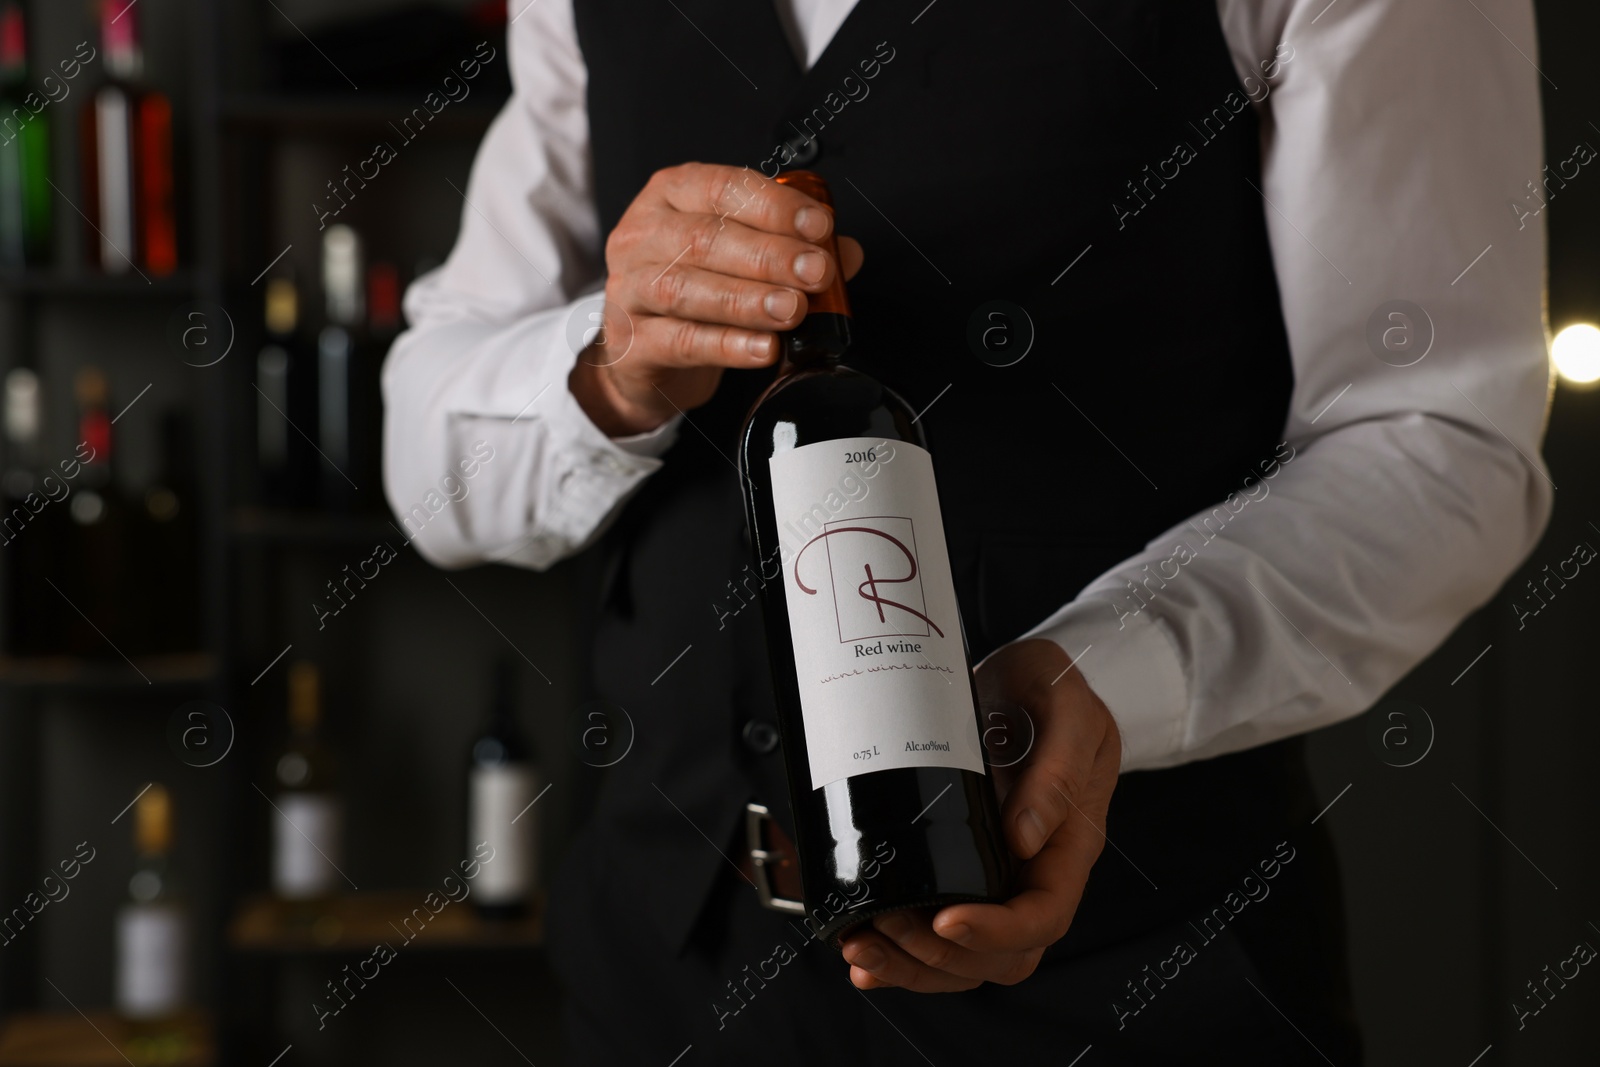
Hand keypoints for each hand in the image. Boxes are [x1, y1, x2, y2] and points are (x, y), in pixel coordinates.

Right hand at [568, 163, 864, 436]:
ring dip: (748, 299)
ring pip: (686, 288)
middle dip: (769, 255)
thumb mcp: (738, 259)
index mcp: (671, 196)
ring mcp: (628, 288)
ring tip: (792, 309)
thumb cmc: (695, 292)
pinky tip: (764, 348)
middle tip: (816, 272)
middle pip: (704, 238)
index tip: (818, 226)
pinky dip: (726, 345)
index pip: (722, 188)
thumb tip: (845, 251)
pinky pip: (680, 341)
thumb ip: (793, 249)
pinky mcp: (630, 342)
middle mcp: (642, 235)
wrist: (643, 356)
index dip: (774, 206)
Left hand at [841, 638, 1120, 991]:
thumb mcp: (1069, 710)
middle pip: (998, 956)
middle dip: (939, 956)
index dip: (997, 933)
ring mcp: (994, 873)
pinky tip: (861, 947)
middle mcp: (1033, 870)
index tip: (948, 919)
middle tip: (886, 927)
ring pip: (962, 956)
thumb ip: (1059, 770)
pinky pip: (935, 927)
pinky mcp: (957, 863)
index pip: (1044, 917)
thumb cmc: (1052, 689)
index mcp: (1069, 844)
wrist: (1024, 674)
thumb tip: (1025, 838)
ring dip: (910, 963)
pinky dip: (898, 950)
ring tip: (861, 947)